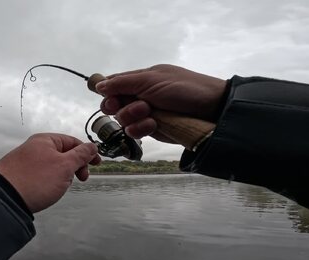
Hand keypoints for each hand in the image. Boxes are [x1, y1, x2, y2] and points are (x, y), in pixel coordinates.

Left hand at [0, 133, 100, 212]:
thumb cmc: (36, 180)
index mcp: (45, 140)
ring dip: (63, 176)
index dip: (87, 152)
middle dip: (75, 166)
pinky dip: (50, 181)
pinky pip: (42, 174)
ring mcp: (26, 161)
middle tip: (81, 179)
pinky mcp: (20, 174)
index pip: (72, 141)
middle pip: (63, 153)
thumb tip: (92, 146)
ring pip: (53, 165)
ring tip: (60, 187)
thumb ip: (81, 155)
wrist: (5, 198)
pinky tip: (47, 191)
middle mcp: (35, 147)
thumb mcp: (65, 166)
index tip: (97, 164)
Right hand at [96, 64, 225, 141]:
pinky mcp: (152, 130)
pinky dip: (140, 129)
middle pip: (113, 104)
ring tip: (149, 113)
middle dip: (119, 106)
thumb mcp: (151, 80)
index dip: (107, 92)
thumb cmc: (184, 88)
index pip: (114, 84)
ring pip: (122, 120)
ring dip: (132, 117)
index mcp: (140, 79)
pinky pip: (134, 132)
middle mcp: (140, 96)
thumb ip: (123, 83)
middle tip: (130, 106)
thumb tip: (98, 85)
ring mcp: (146, 114)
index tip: (110, 97)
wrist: (211, 110)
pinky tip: (154, 125)